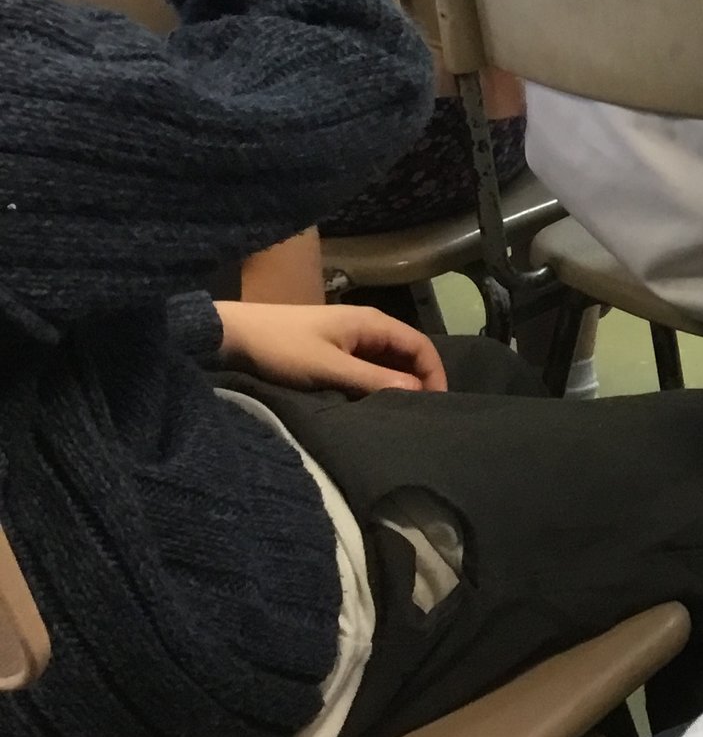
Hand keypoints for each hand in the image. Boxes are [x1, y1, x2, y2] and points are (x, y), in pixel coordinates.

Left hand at [215, 302, 447, 393]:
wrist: (232, 335)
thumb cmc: (282, 348)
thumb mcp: (328, 368)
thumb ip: (373, 380)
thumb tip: (416, 391)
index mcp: (372, 322)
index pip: (421, 346)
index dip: (435, 374)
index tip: (437, 405)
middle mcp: (366, 326)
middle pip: (407, 353)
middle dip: (418, 381)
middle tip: (420, 414)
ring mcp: (349, 337)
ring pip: (387, 361)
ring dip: (396, 384)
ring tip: (398, 412)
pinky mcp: (333, 349)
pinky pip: (367, 365)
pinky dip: (376, 383)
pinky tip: (371, 403)